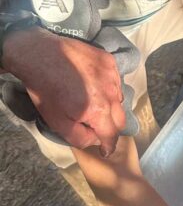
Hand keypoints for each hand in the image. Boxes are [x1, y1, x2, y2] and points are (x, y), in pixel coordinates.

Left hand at [3, 27, 124, 156]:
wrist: (39, 55)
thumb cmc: (46, 90)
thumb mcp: (57, 123)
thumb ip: (80, 138)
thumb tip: (94, 140)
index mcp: (98, 110)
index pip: (112, 135)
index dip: (108, 146)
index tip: (105, 150)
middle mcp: (110, 93)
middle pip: (120, 119)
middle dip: (111, 127)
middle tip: (98, 127)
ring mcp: (112, 75)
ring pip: (119, 99)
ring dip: (109, 105)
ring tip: (92, 102)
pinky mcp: (109, 61)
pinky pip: (115, 81)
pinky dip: (108, 87)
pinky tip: (92, 84)